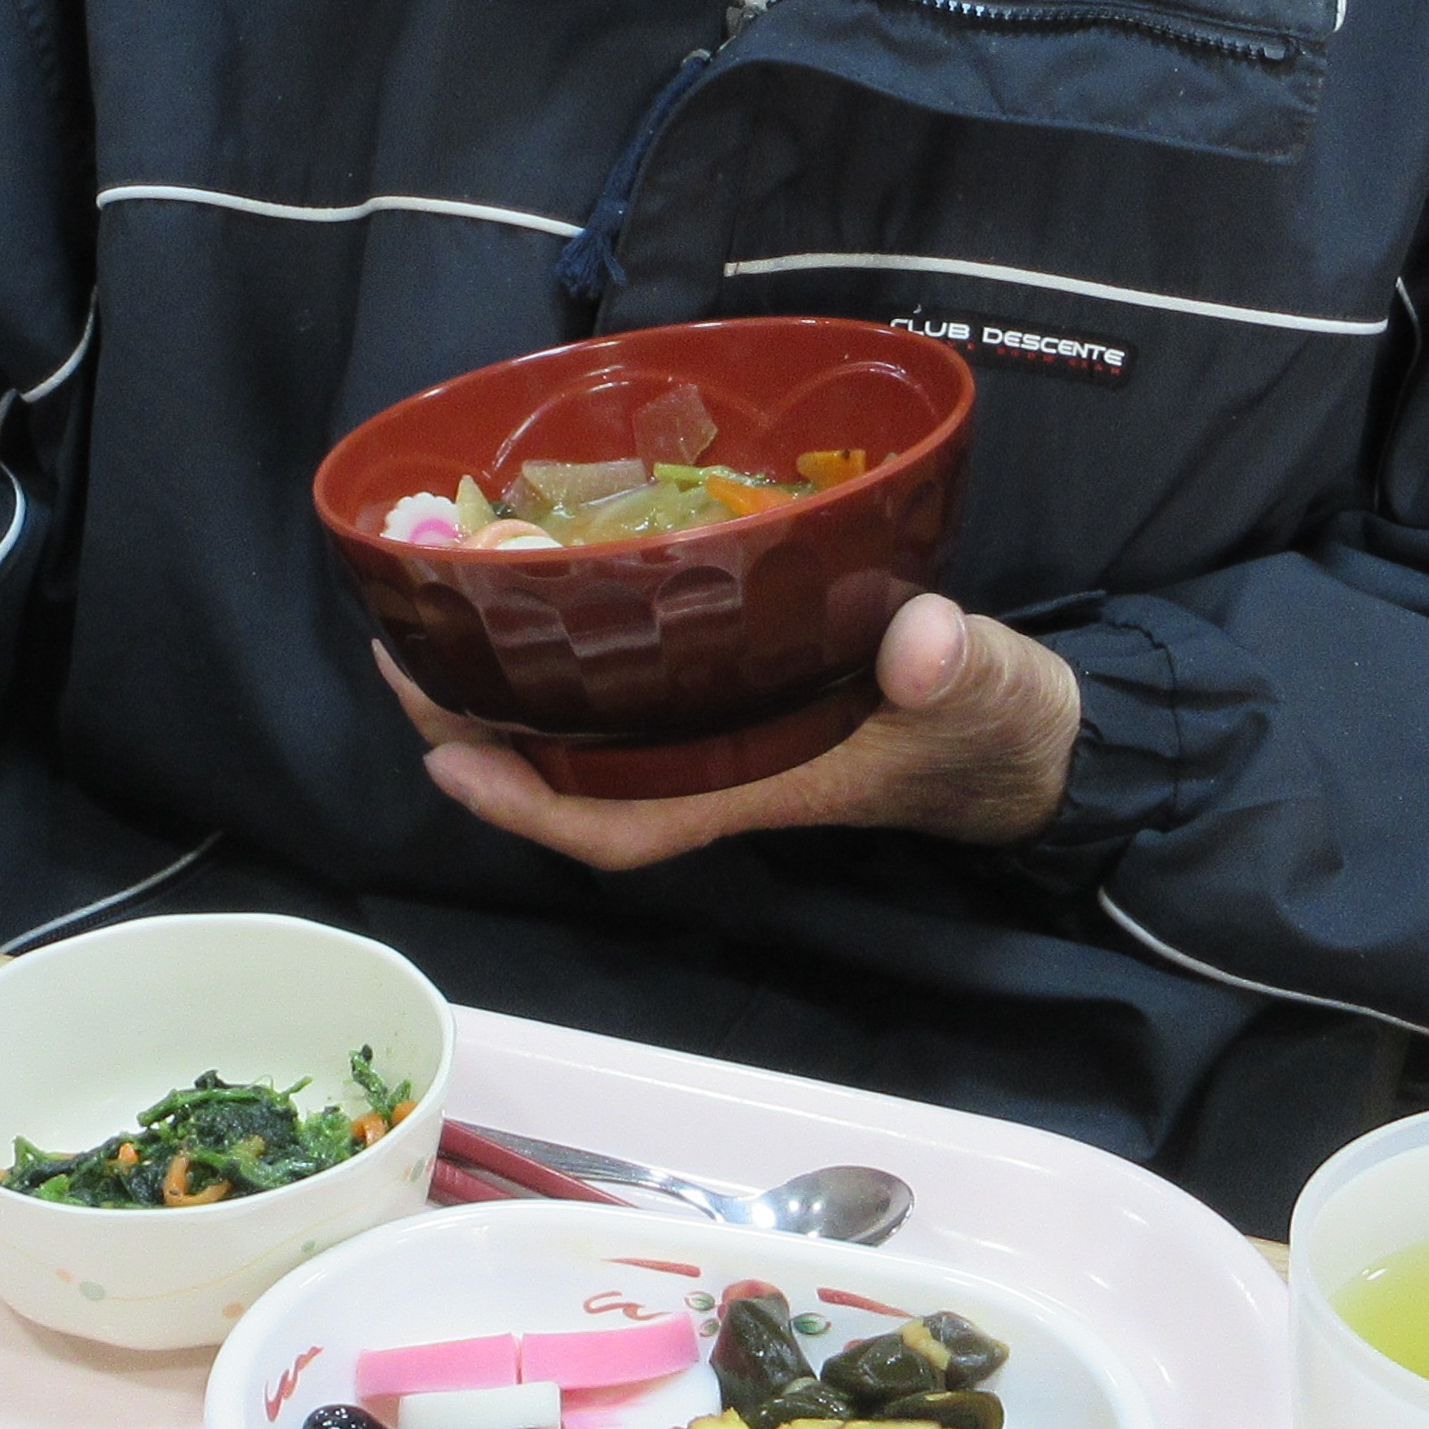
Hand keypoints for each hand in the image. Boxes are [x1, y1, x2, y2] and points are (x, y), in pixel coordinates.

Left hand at [378, 594, 1079, 871]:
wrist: (1029, 737)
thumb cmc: (997, 723)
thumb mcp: (988, 686)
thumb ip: (957, 665)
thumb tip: (919, 640)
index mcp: (759, 784)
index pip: (620, 823)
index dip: (527, 805)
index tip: (448, 759)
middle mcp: (722, 771)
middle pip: (571, 780)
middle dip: (478, 734)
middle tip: (399, 649)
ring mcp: (726, 740)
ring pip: (588, 740)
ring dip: (508, 696)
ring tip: (433, 624)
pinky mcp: (740, 701)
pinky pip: (629, 699)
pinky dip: (572, 661)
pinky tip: (542, 606)